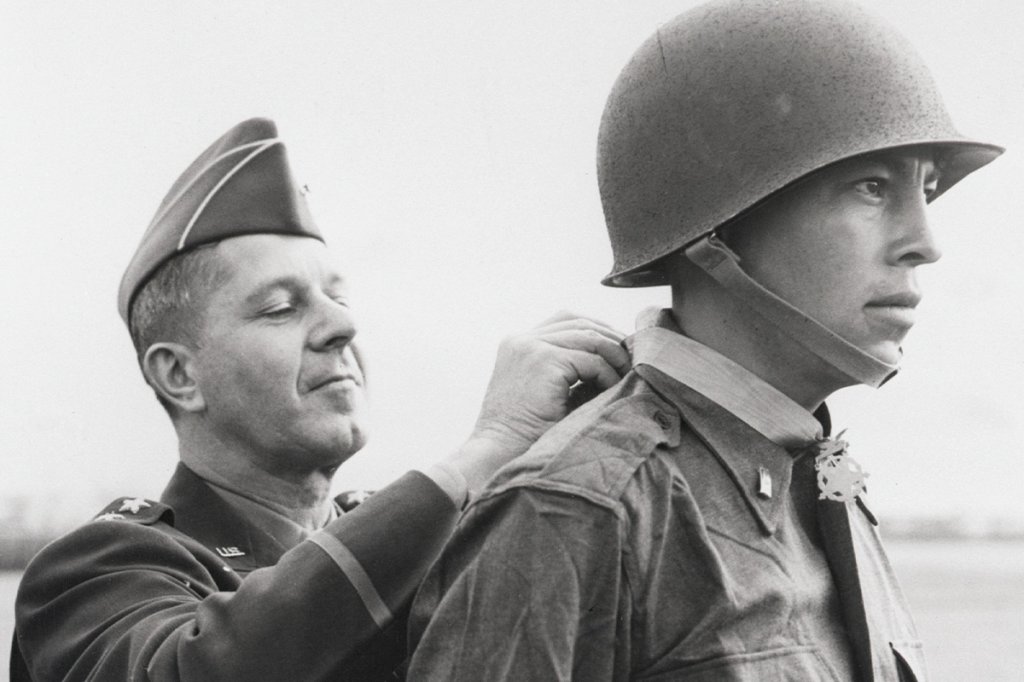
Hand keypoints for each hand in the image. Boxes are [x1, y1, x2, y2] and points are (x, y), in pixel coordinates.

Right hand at [440, 312, 628, 495]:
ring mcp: (530, 347)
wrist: (499, 454)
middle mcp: (521, 340)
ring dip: (613, 356)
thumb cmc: (525, 434)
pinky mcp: (543, 361)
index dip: (598, 331)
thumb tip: (618, 359)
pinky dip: (607, 374)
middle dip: (611, 339)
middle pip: (579, 321)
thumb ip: (570, 370)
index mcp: (519, 345)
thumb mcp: (547, 391)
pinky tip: (611, 390)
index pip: (567, 321)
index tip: (619, 352)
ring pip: (589, 336)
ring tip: (625, 377)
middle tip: (631, 361)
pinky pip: (590, 359)